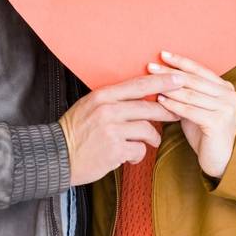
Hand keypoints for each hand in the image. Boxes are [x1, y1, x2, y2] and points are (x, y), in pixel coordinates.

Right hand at [59, 73, 181, 185]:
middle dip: (167, 111)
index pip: (138, 85)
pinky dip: (138, 154)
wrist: (57, 155)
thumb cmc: (75, 131)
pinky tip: (130, 156)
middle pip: (148, 107)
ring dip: (152, 137)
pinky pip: (139, 149)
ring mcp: (111, 130)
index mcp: (102, 96)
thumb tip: (141, 98)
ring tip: (150, 141)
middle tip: (177, 114)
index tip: (178, 79)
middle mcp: (107, 110)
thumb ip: (113, 100)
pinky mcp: (114, 149)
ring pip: (147, 129)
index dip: (161, 81)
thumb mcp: (89, 106)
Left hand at [150, 50, 235, 179]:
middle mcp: (229, 95)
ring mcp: (226, 109)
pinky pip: (190, 110)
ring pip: (191, 94)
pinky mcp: (218, 123)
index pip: (200, 70)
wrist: (220, 159)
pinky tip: (160, 101)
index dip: (181, 61)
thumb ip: (186, 91)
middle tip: (150, 66)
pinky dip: (174, 105)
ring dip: (169, 88)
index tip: (162, 54)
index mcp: (225, 87)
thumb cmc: (204, 131)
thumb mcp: (196, 106)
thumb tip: (161, 75)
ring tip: (151, 83)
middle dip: (170, 73)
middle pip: (194, 80)